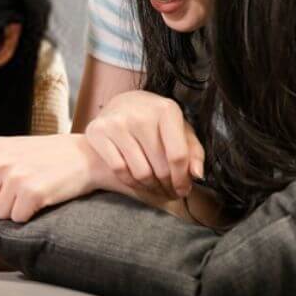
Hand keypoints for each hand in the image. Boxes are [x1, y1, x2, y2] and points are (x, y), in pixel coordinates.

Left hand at [0, 134, 115, 222]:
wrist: (86, 156)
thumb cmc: (48, 155)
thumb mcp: (14, 149)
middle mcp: (1, 160)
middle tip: (19, 193)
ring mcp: (16, 176)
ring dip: (14, 211)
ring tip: (32, 193)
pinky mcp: (32, 192)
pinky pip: (17, 219)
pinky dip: (28, 216)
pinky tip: (41, 200)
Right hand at [84, 89, 204, 199]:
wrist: (121, 104)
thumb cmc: (156, 121)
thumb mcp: (180, 129)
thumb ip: (194, 152)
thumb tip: (197, 175)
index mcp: (166, 109)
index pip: (178, 155)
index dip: (183, 179)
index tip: (183, 190)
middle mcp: (141, 113)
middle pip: (160, 168)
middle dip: (168, 186)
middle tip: (169, 191)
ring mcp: (117, 122)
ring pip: (141, 173)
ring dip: (151, 187)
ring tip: (155, 187)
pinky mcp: (98, 131)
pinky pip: (120, 170)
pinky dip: (131, 182)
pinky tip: (137, 181)